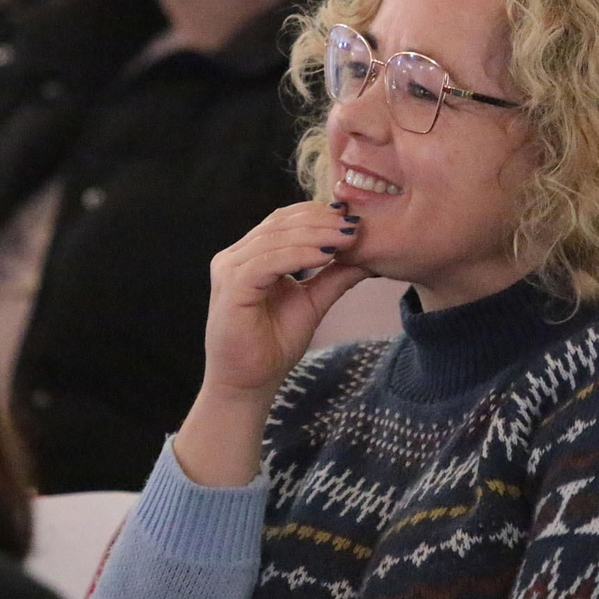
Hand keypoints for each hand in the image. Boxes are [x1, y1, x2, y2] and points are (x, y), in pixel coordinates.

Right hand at [202, 201, 370, 398]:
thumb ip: (334, 276)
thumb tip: (368, 256)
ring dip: (317, 235)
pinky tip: (327, 256)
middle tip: (356, 223)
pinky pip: (269, 262)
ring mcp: (229, 270)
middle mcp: (235, 257)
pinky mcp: (231, 287)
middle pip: (280, 224)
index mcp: (250, 255)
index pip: (283, 220)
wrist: (250, 384)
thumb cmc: (274, 345)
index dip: (318, 214)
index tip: (353, 215)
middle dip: (322, 221)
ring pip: (276, 238)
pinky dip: (301, 255)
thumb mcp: (313, 302)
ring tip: (349, 237)